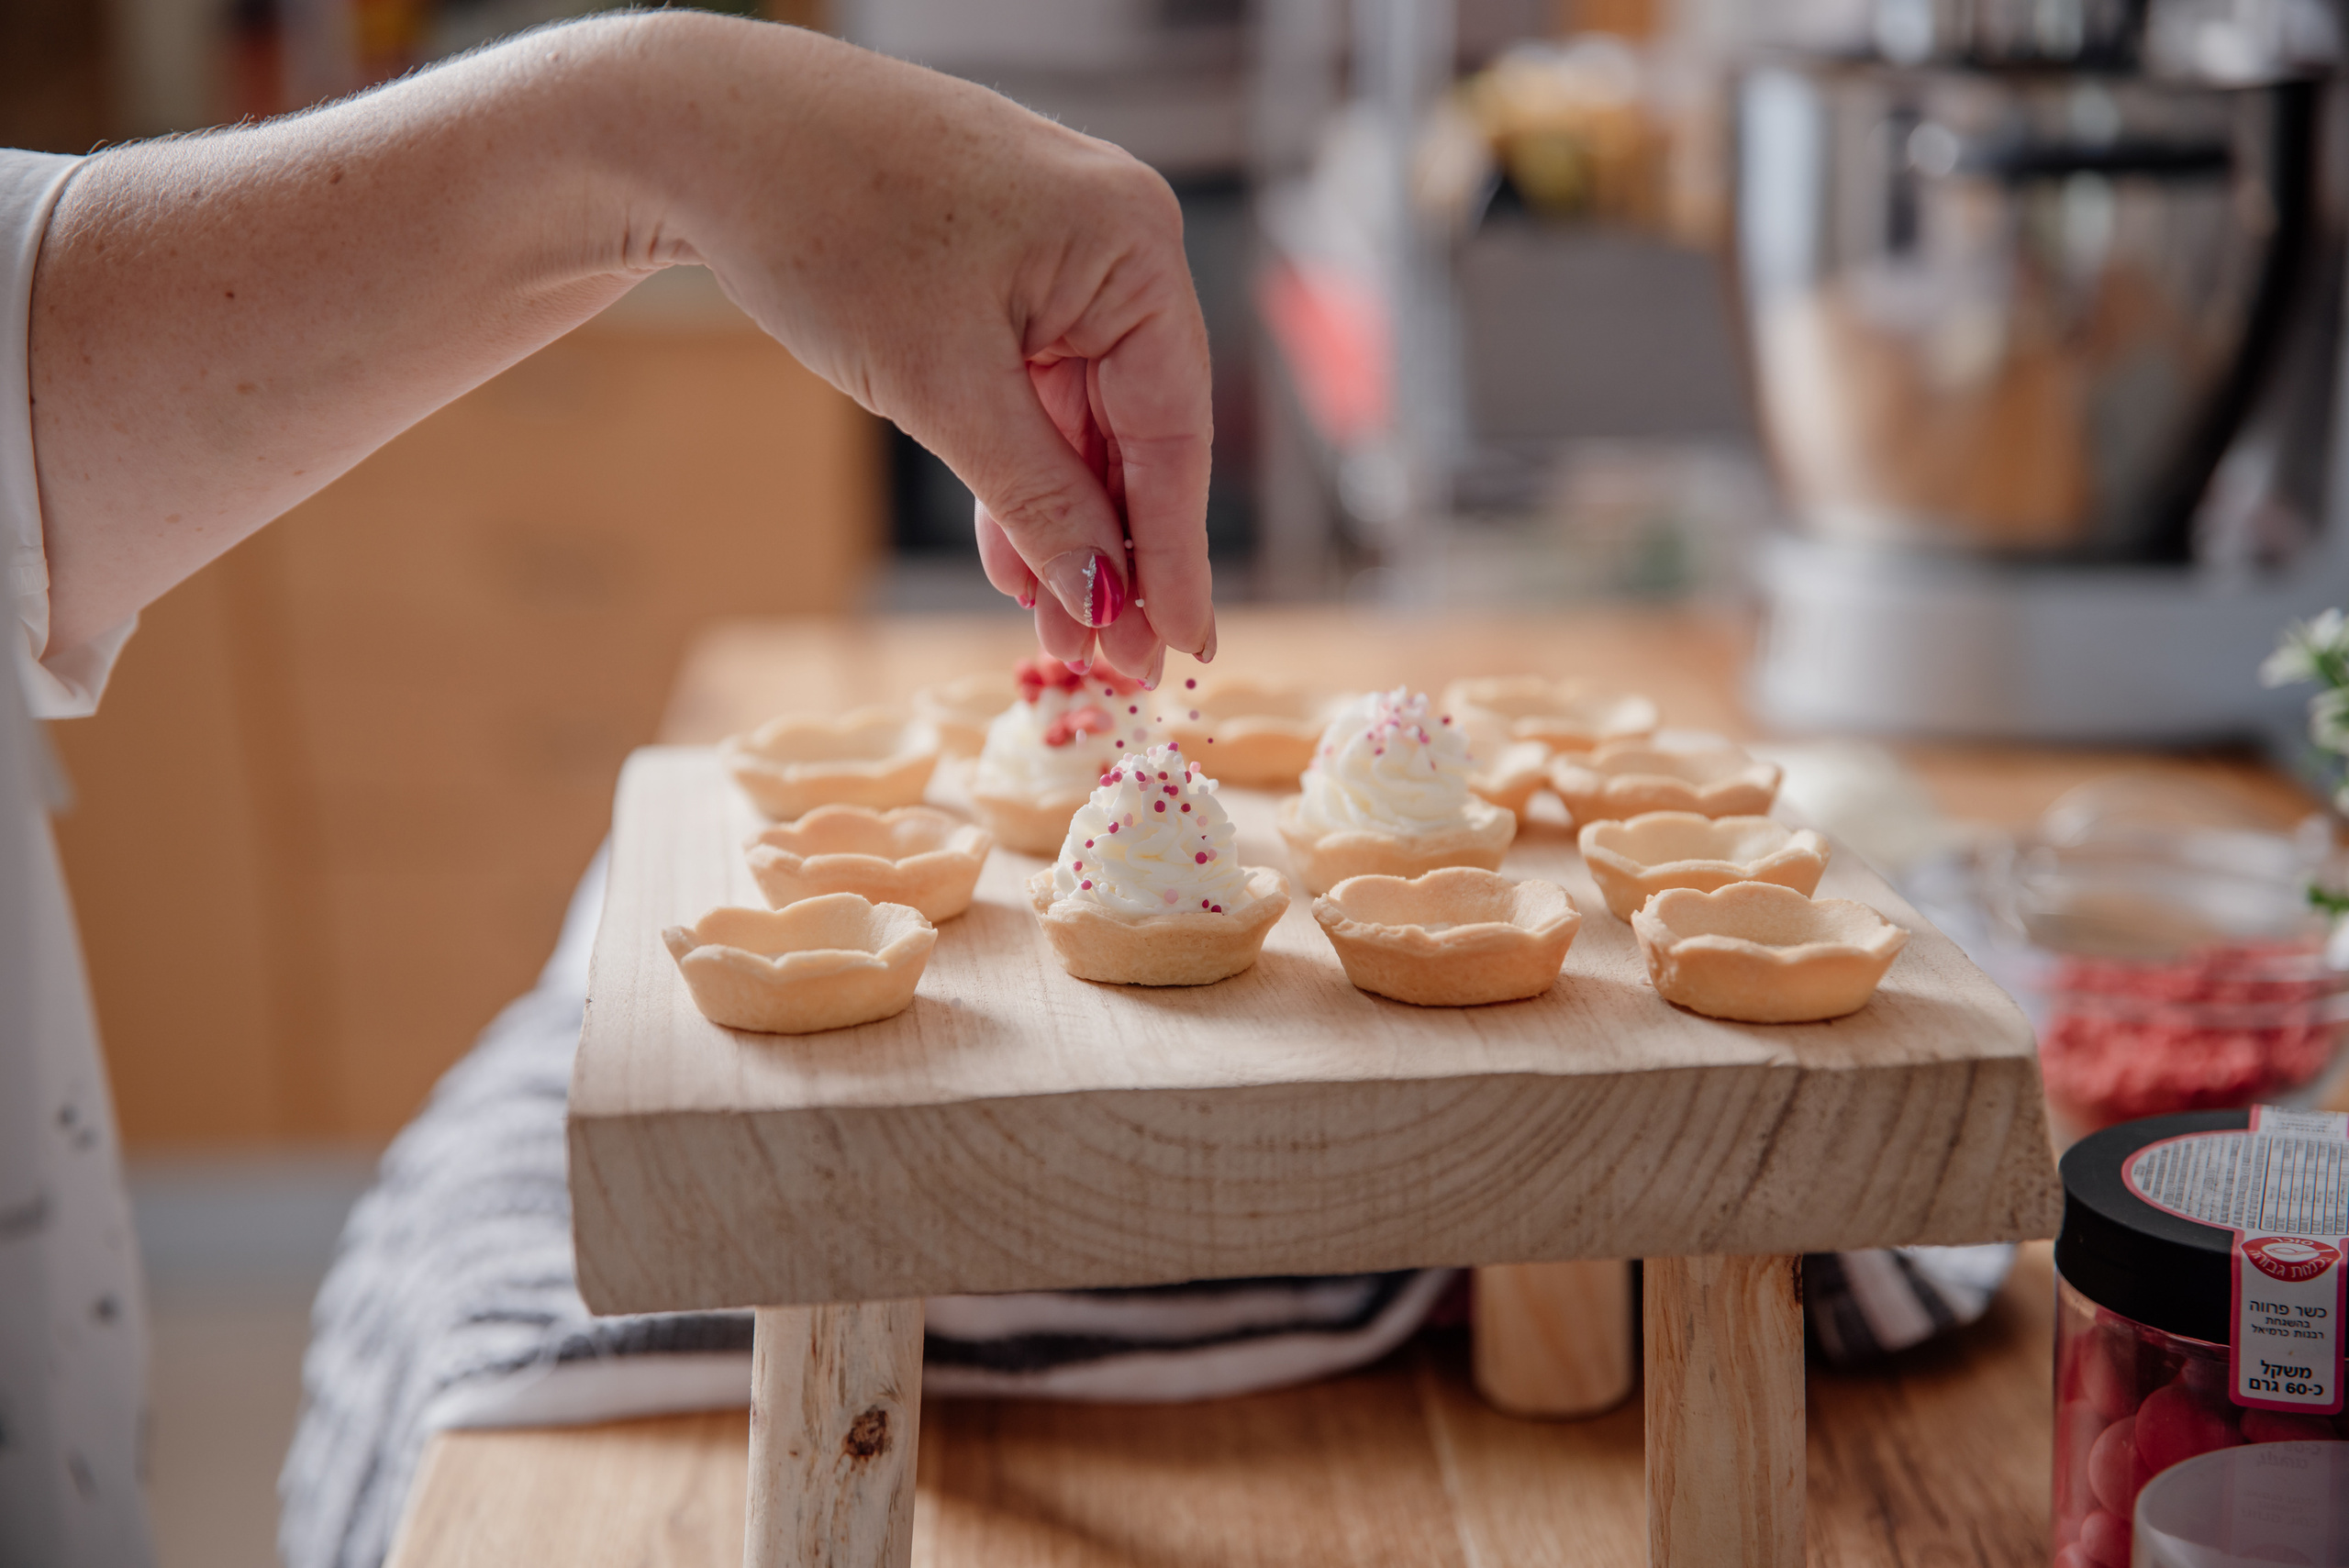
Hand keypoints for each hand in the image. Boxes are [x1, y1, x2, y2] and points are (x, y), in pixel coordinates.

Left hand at [630, 20, 1216, 681]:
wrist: (701, 131)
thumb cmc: (825, 225)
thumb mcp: (941, 387)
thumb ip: (1038, 500)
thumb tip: (1105, 601)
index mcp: (1132, 243)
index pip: (1174, 430)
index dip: (1176, 554)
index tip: (1184, 652)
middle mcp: (1114, 242)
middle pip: (1137, 433)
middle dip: (1114, 555)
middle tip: (1114, 669)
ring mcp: (1058, 256)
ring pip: (1080, 426)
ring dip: (1064, 531)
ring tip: (1055, 636)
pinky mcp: (1001, 274)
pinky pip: (1031, 396)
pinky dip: (1018, 476)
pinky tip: (1015, 565)